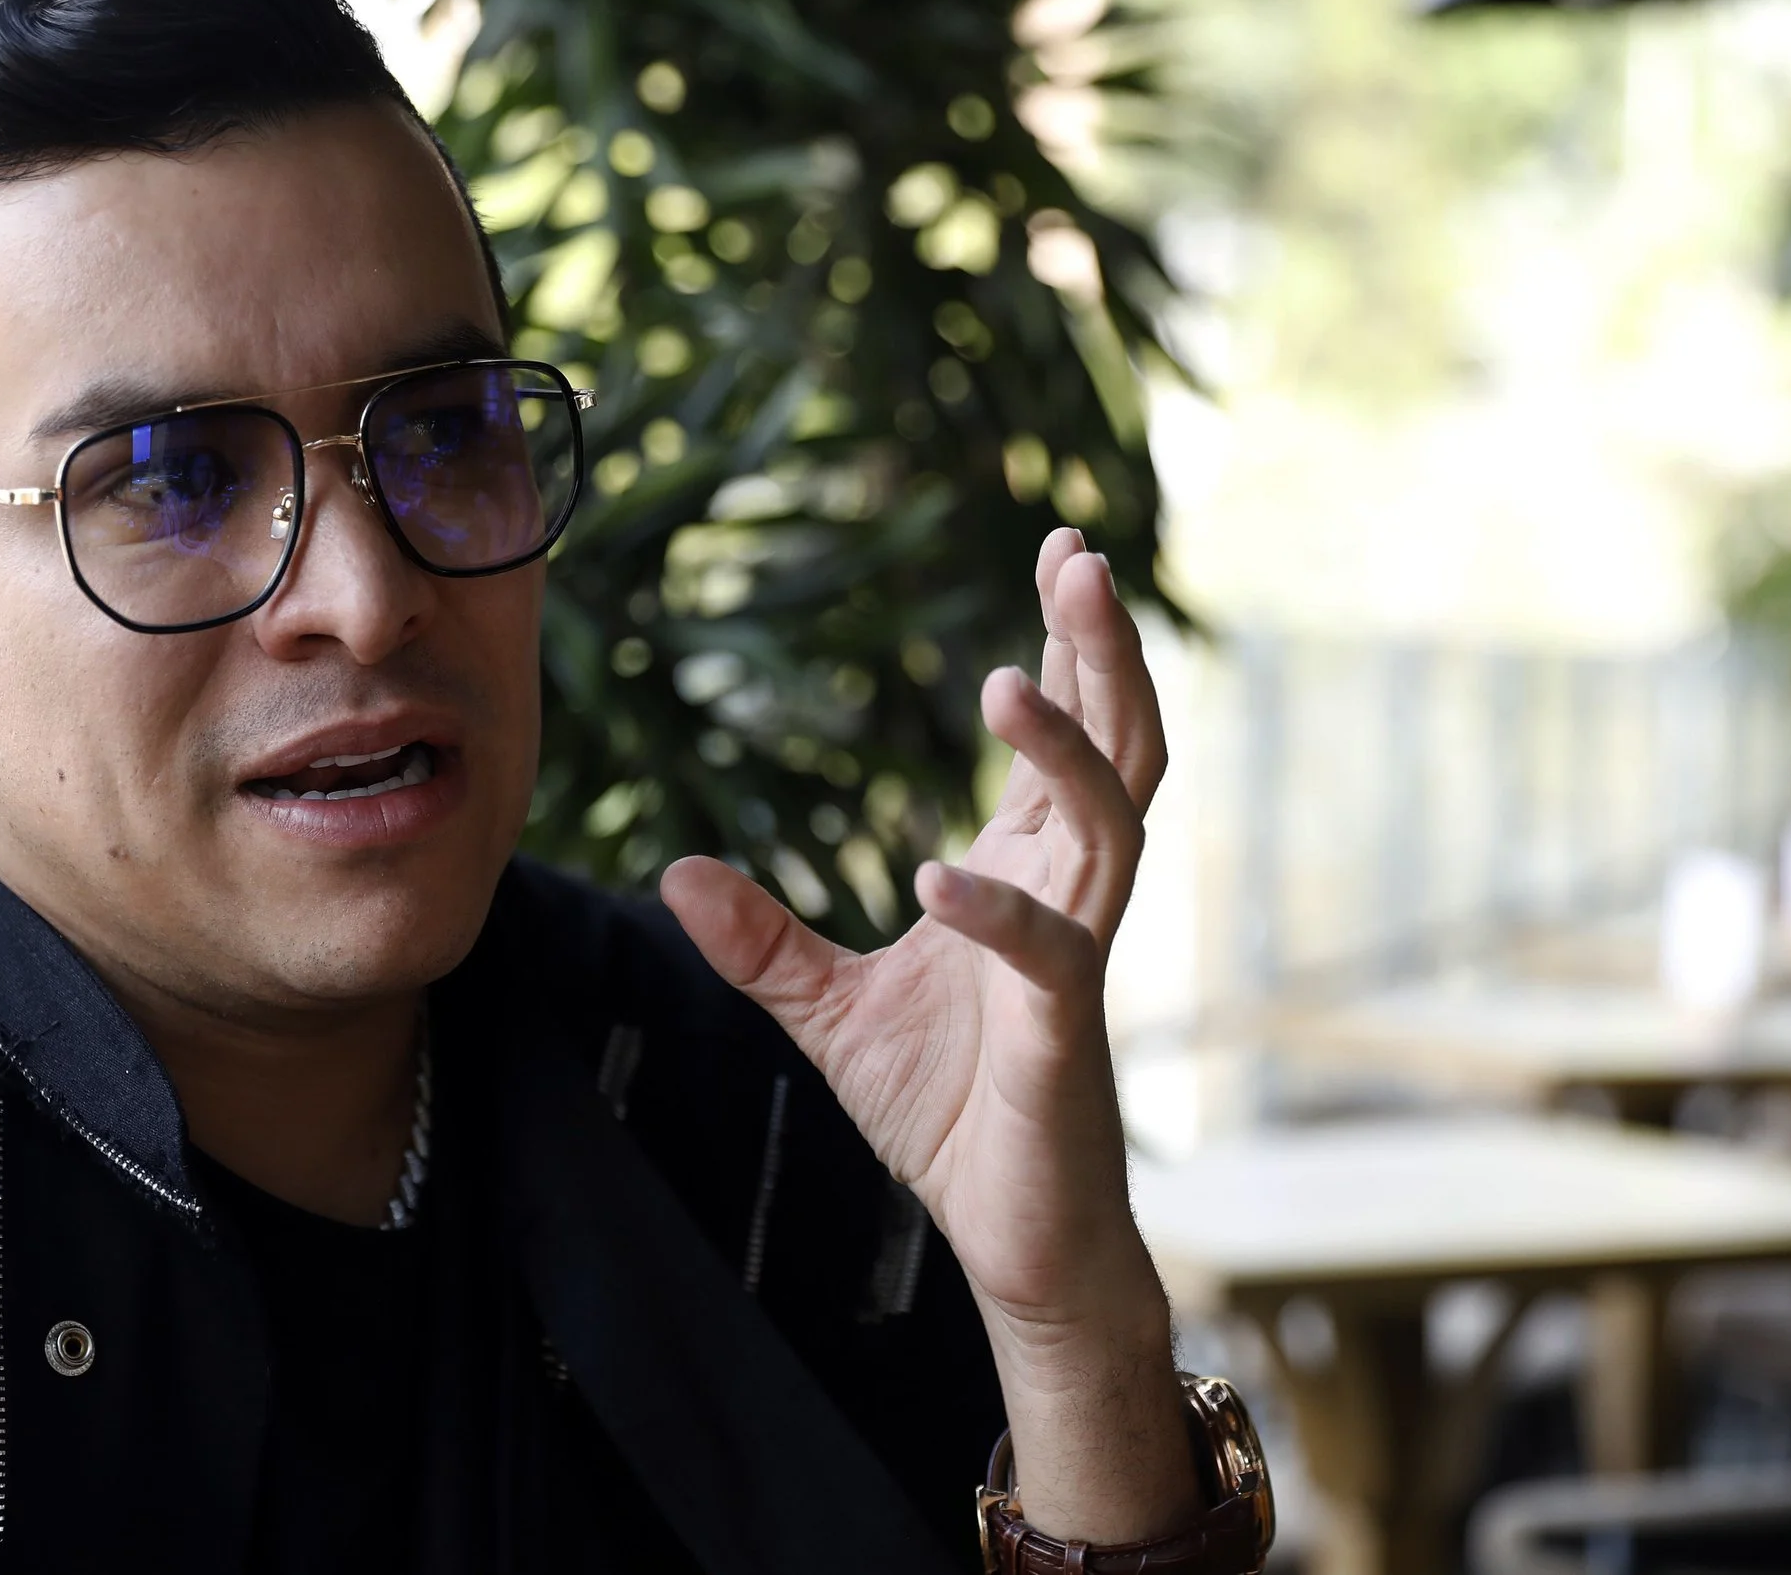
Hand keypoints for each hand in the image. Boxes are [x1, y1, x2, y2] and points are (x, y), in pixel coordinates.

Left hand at [661, 528, 1193, 1539]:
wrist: (1008, 1235)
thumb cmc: (942, 1113)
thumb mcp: (830, 1011)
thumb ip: (763, 943)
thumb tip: (674, 872)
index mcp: (1023, 873)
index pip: (1062, 738)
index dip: (1067, 649)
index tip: (1061, 556)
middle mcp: (1068, 897)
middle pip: (1117, 746)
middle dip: (1101, 651)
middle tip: (1078, 555)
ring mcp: (1077, 960)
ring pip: (1111, 823)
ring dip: (1065, 750)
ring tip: (1007, 679)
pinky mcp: (1064, 1037)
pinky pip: (1051, 953)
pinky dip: (994, 913)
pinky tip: (932, 880)